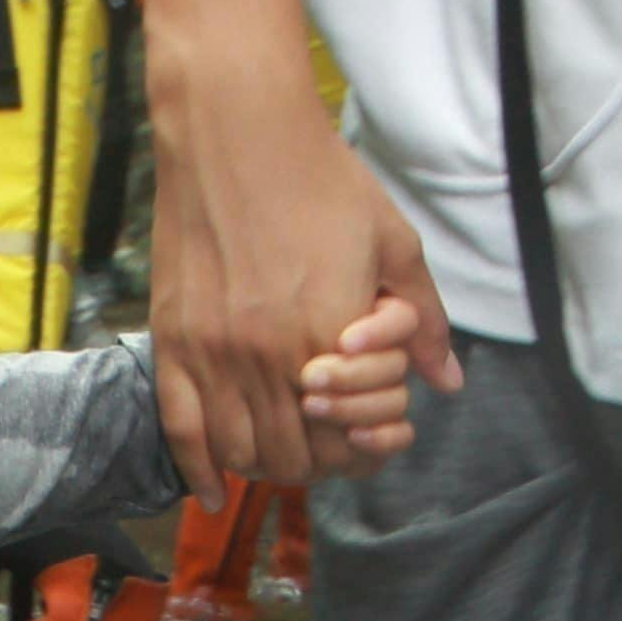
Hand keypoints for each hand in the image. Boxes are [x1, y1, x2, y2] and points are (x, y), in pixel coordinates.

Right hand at [150, 32, 459, 492]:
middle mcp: (270, 355)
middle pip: (294, 457)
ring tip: (279, 458)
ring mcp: (214, 352)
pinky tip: (214, 491)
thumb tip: (448, 382)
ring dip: (265, 468)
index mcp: (331, 334)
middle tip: (324, 449)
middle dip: (318, 465)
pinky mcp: (173, 340)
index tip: (366, 440)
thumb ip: (423, 321)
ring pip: (240, 451)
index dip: (362, 451)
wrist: (237, 129)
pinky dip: (199, 470)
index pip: (348, 435)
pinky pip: (181, 429)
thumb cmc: (321, 178)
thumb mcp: (393, 242)